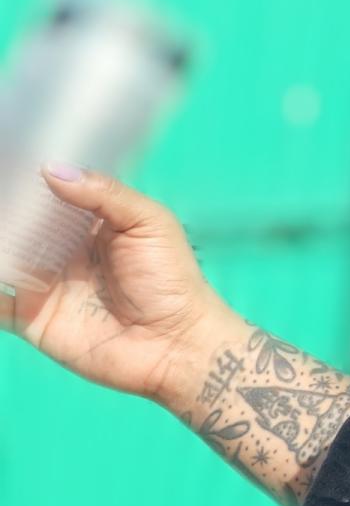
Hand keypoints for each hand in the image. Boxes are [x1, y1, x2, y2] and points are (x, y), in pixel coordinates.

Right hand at [3, 163, 230, 401]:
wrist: (176, 344)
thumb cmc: (172, 279)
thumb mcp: (149, 223)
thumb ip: (105, 194)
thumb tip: (52, 169)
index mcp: (89, 224)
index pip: (49, 196)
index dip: (27, 181)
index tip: (5, 161)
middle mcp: (61, 251)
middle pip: (17, 225)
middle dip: (3, 210)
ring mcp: (43, 284)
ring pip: (2, 258)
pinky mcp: (31, 319)